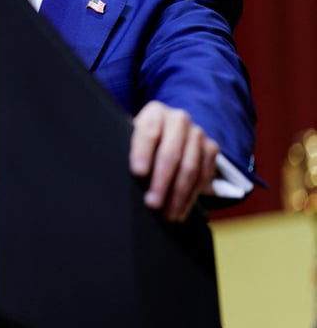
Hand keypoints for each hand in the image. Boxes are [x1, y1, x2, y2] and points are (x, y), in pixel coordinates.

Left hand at [129, 101, 218, 221]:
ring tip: (167, 214)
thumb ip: (127, 148)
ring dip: (178, 195)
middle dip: (161, 181)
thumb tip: (117, 172)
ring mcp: (197, 133)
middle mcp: (178, 119)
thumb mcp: (130, 135)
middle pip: (171, 153)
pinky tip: (181, 210)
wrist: (168, 130)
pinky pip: (204, 175)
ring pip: (190, 167)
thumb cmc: (142, 138)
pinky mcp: (211, 148)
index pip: (148, 132)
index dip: (143, 153)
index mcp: (154, 112)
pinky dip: (192, 196)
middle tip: (152, 203)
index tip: (138, 173)